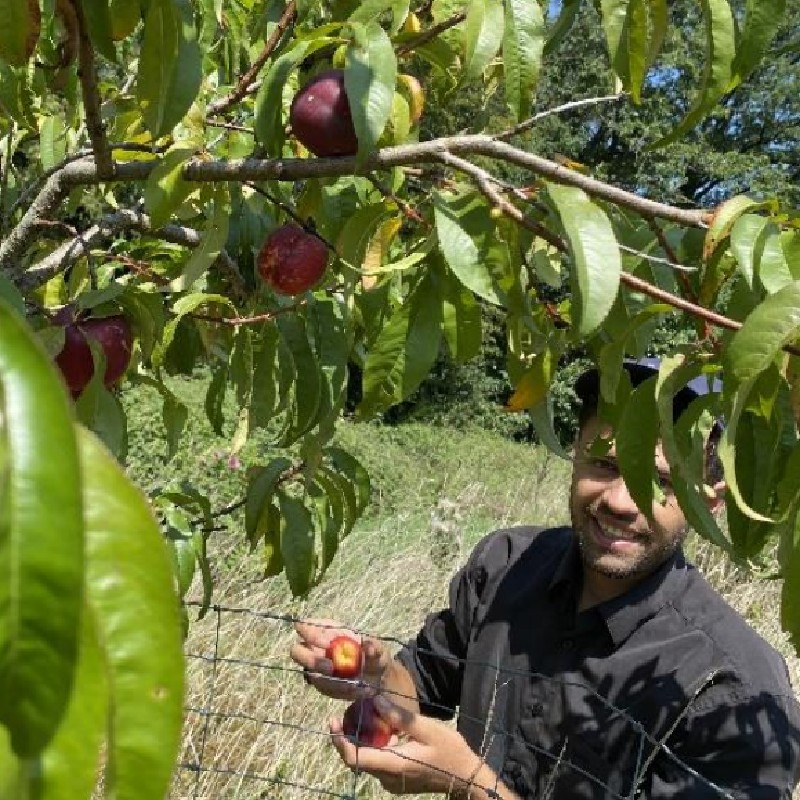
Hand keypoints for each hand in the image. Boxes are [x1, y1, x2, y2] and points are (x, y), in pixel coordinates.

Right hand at [290, 618, 390, 700]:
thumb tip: (368, 645)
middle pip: (296, 651)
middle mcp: (317, 647)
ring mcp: (317, 666)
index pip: (305, 626)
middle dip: (310, 659)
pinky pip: (323, 687)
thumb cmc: (375, 655)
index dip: (310, 633)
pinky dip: (338, 690)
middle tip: (330, 667)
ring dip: (326, 679)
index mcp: (327, 630)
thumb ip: (374, 647)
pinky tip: (355, 689)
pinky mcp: (322, 683)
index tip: (327, 643)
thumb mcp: (379, 649)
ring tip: (350, 683)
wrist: (378, 677)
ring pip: (309, 672)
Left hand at [330, 695, 514, 798]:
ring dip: (360, 741)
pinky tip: (378, 730)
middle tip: (341, 715)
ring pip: (367, 762)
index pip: (355, 758)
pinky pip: (377, 764)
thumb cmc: (450, 751)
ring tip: (358, 717)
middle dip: (346, 738)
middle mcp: (388, 778)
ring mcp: (392, 782)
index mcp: (394, 765)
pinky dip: (372, 747)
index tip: (333, 721)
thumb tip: (374, 699)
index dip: (340, 741)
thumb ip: (399, 716)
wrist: (466, 778)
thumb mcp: (428, 728)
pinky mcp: (397, 781)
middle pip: (357, 760)